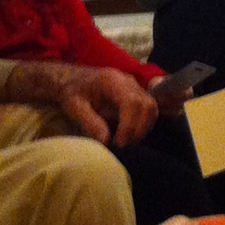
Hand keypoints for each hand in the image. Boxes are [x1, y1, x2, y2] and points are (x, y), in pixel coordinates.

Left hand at [8, 61, 157, 147]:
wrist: (74, 79)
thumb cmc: (73, 92)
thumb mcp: (74, 107)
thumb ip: (90, 122)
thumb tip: (106, 142)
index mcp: (112, 81)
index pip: (131, 102)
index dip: (129, 125)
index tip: (120, 143)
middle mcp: (128, 80)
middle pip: (146, 104)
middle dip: (139, 129)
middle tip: (124, 145)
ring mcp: (135, 85)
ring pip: (152, 106)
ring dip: (144, 127)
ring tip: (128, 141)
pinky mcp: (137, 92)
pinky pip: (149, 108)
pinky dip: (145, 123)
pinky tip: (131, 134)